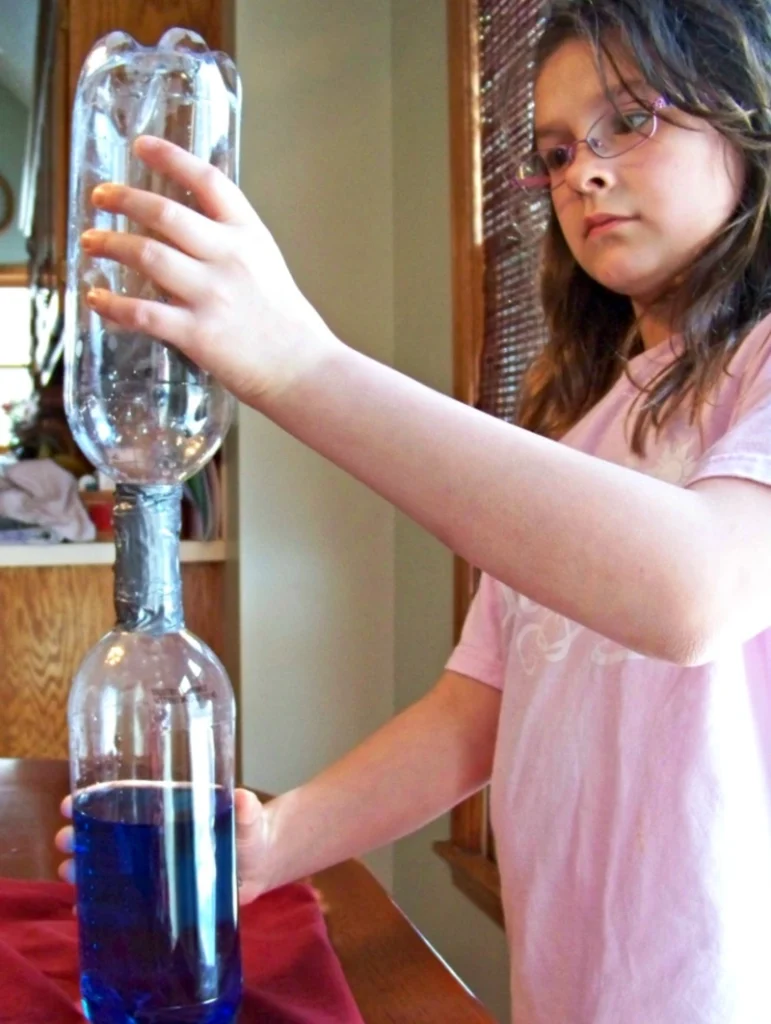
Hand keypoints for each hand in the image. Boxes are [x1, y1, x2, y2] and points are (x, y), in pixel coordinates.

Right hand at [55, 787, 271, 905]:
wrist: (263, 866)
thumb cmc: (251, 833)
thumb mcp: (248, 818)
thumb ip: (246, 809)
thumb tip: (242, 798)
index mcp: (172, 807)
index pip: (130, 797)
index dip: (100, 799)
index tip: (73, 803)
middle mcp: (158, 833)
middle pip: (112, 829)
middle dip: (83, 834)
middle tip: (64, 841)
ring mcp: (156, 863)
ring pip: (112, 861)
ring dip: (85, 866)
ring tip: (68, 873)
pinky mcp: (160, 892)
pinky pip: (124, 895)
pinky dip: (101, 902)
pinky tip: (83, 911)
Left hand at [80, 136, 340, 407]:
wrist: (305, 370)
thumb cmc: (289, 327)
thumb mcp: (268, 267)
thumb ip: (232, 246)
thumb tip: (190, 234)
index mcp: (250, 237)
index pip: (208, 180)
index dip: (170, 157)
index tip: (142, 145)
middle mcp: (229, 258)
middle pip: (165, 212)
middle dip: (123, 199)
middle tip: (100, 196)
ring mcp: (212, 294)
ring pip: (146, 253)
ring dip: (111, 244)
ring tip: (91, 241)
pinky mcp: (197, 333)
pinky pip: (142, 312)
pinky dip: (113, 304)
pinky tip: (97, 298)